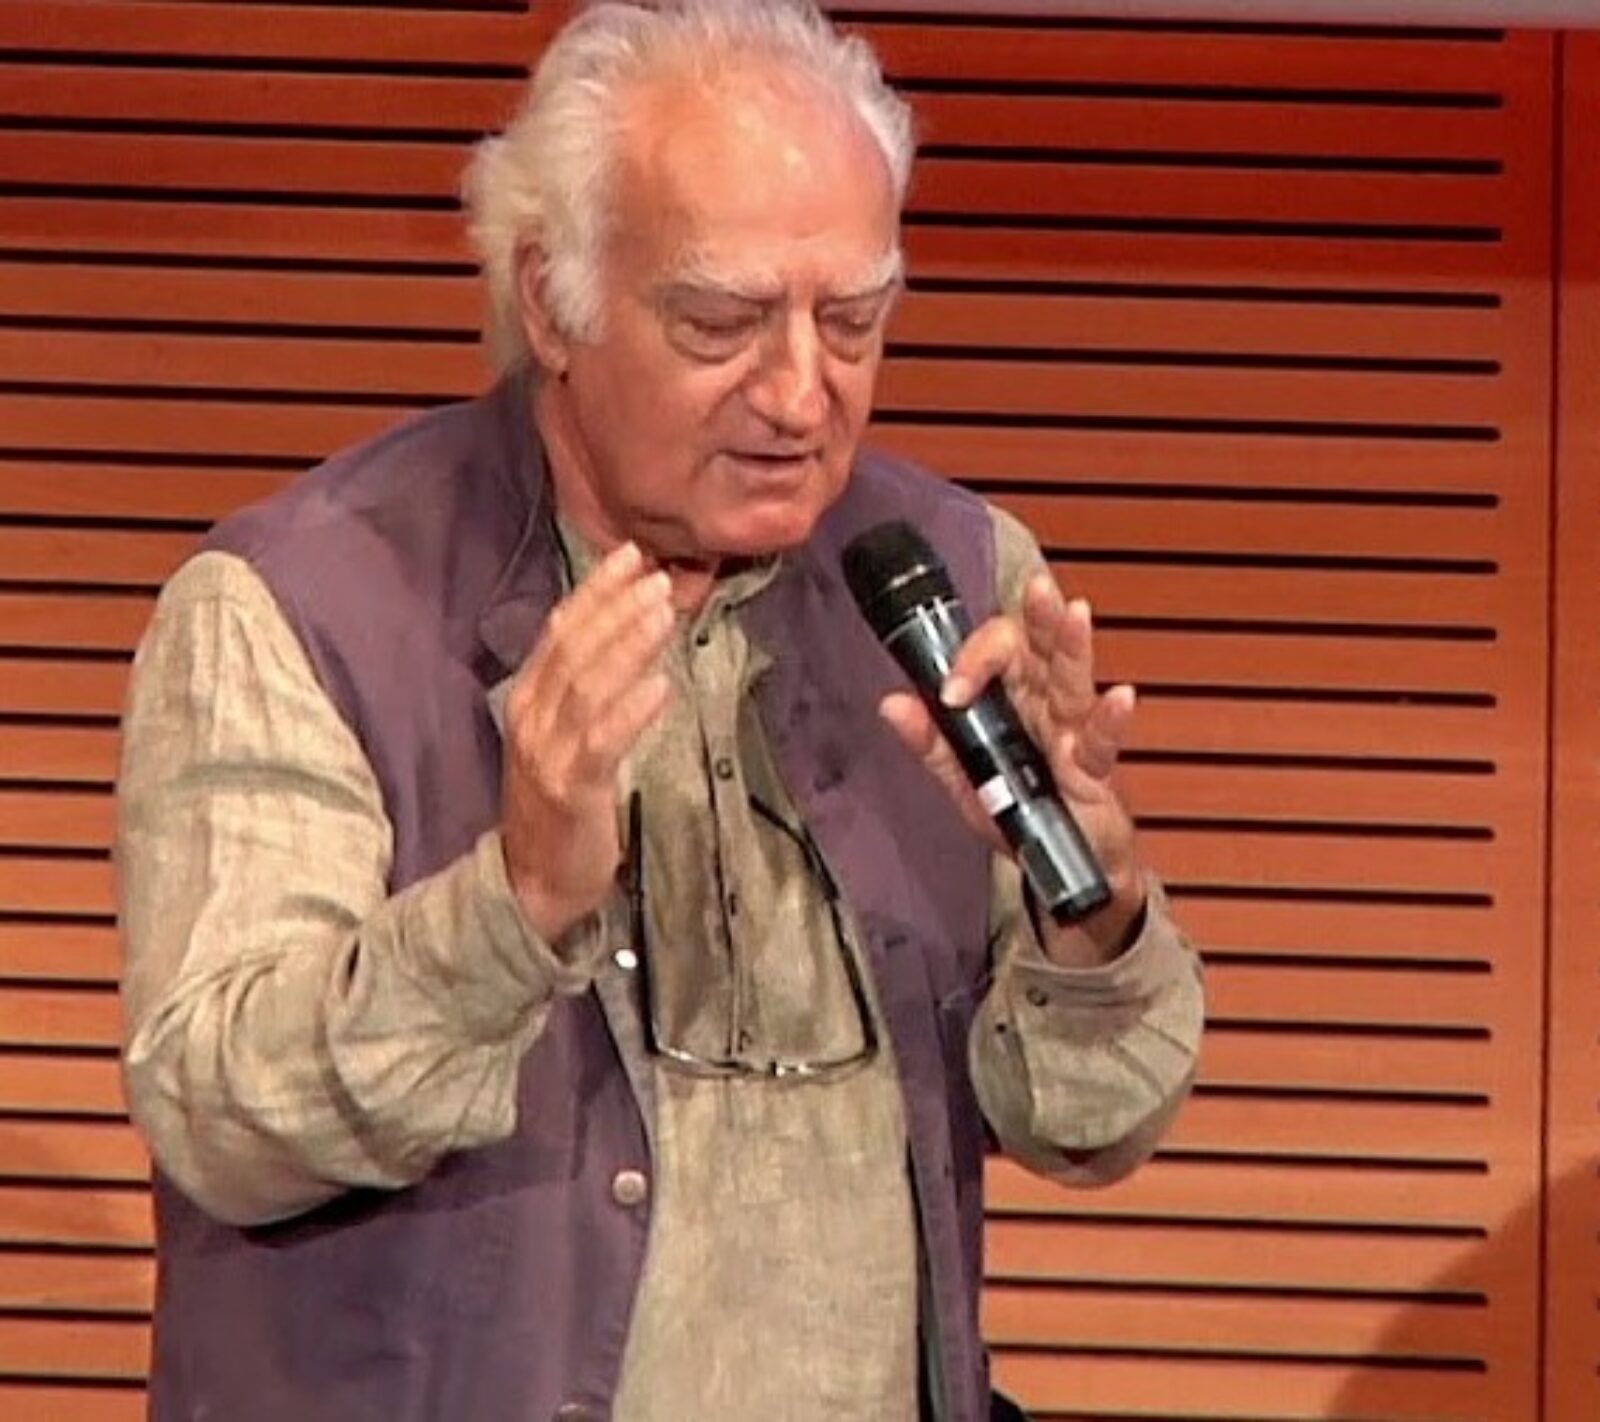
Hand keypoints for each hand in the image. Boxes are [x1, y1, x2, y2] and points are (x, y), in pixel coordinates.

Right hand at [500, 542, 673, 941]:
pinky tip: (660, 686)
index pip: (560, 630)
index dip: (596, 591)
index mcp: (528, 698)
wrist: (535, 881)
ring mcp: (547, 753)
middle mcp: (530, 717)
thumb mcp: (565, 737)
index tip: (632, 558)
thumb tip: (629, 633)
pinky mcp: (571, 789)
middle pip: (574, 648)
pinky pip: (602, 741)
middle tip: (659, 578)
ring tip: (664, 613)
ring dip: (628, 645)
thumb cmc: (560, 804)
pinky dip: (631, 709)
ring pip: (588, 686)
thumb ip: (588, 689)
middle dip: (617, 608)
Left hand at [878, 571, 1143, 962]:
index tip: (951, 691)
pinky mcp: (1093, 769)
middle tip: (1037, 589)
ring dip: (1074, 648)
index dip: (974, 660)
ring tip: (1076, 614)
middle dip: (1038, 619)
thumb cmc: (1019, 818)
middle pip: (1041, 652)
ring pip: (1073, 682)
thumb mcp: (965, 785)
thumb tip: (891, 703)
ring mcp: (1071, 733)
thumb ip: (931, 744)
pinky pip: (1101, 741)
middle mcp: (1042, 707)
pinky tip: (1120, 697)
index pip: (996, 656)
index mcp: (1010, 702)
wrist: (1061, 872)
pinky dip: (1111, 720)